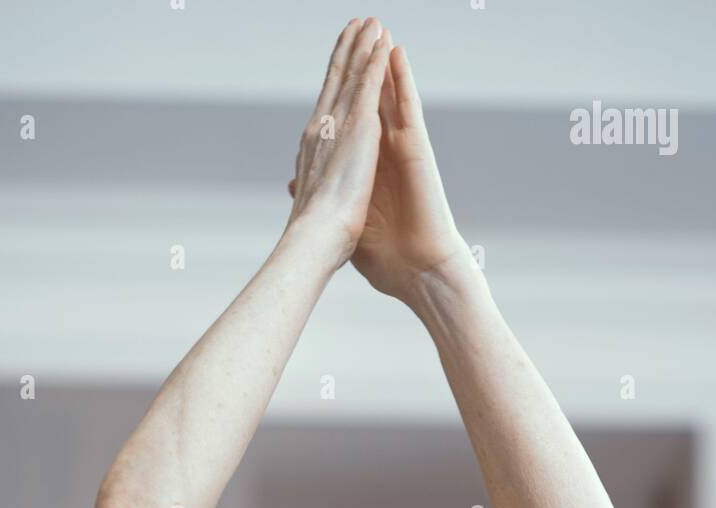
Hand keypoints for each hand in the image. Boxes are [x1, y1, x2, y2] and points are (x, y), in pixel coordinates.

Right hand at [284, 18, 390, 270]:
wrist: (315, 239)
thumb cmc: (313, 236)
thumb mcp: (308, 204)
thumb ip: (306, 188)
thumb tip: (295, 188)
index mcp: (313, 149)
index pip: (325, 107)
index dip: (332, 83)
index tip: (338, 63)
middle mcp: (322, 128)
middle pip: (336, 82)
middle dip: (346, 53)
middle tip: (353, 26)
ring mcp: (339, 123)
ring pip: (352, 75)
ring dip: (362, 46)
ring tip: (371, 22)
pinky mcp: (359, 125)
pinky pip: (368, 83)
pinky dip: (374, 59)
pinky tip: (381, 39)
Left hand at [349, 38, 471, 300]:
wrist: (417, 272)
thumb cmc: (388, 259)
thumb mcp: (349, 226)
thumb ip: (329, 202)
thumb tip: (298, 188)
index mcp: (369, 169)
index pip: (353, 122)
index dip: (344, 92)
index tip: (334, 67)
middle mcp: (386, 153)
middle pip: (371, 98)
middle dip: (362, 64)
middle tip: (356, 29)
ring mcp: (402, 148)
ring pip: (390, 95)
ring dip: (382, 60)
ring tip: (376, 27)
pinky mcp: (415, 150)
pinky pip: (408, 107)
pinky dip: (402, 80)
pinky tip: (395, 53)